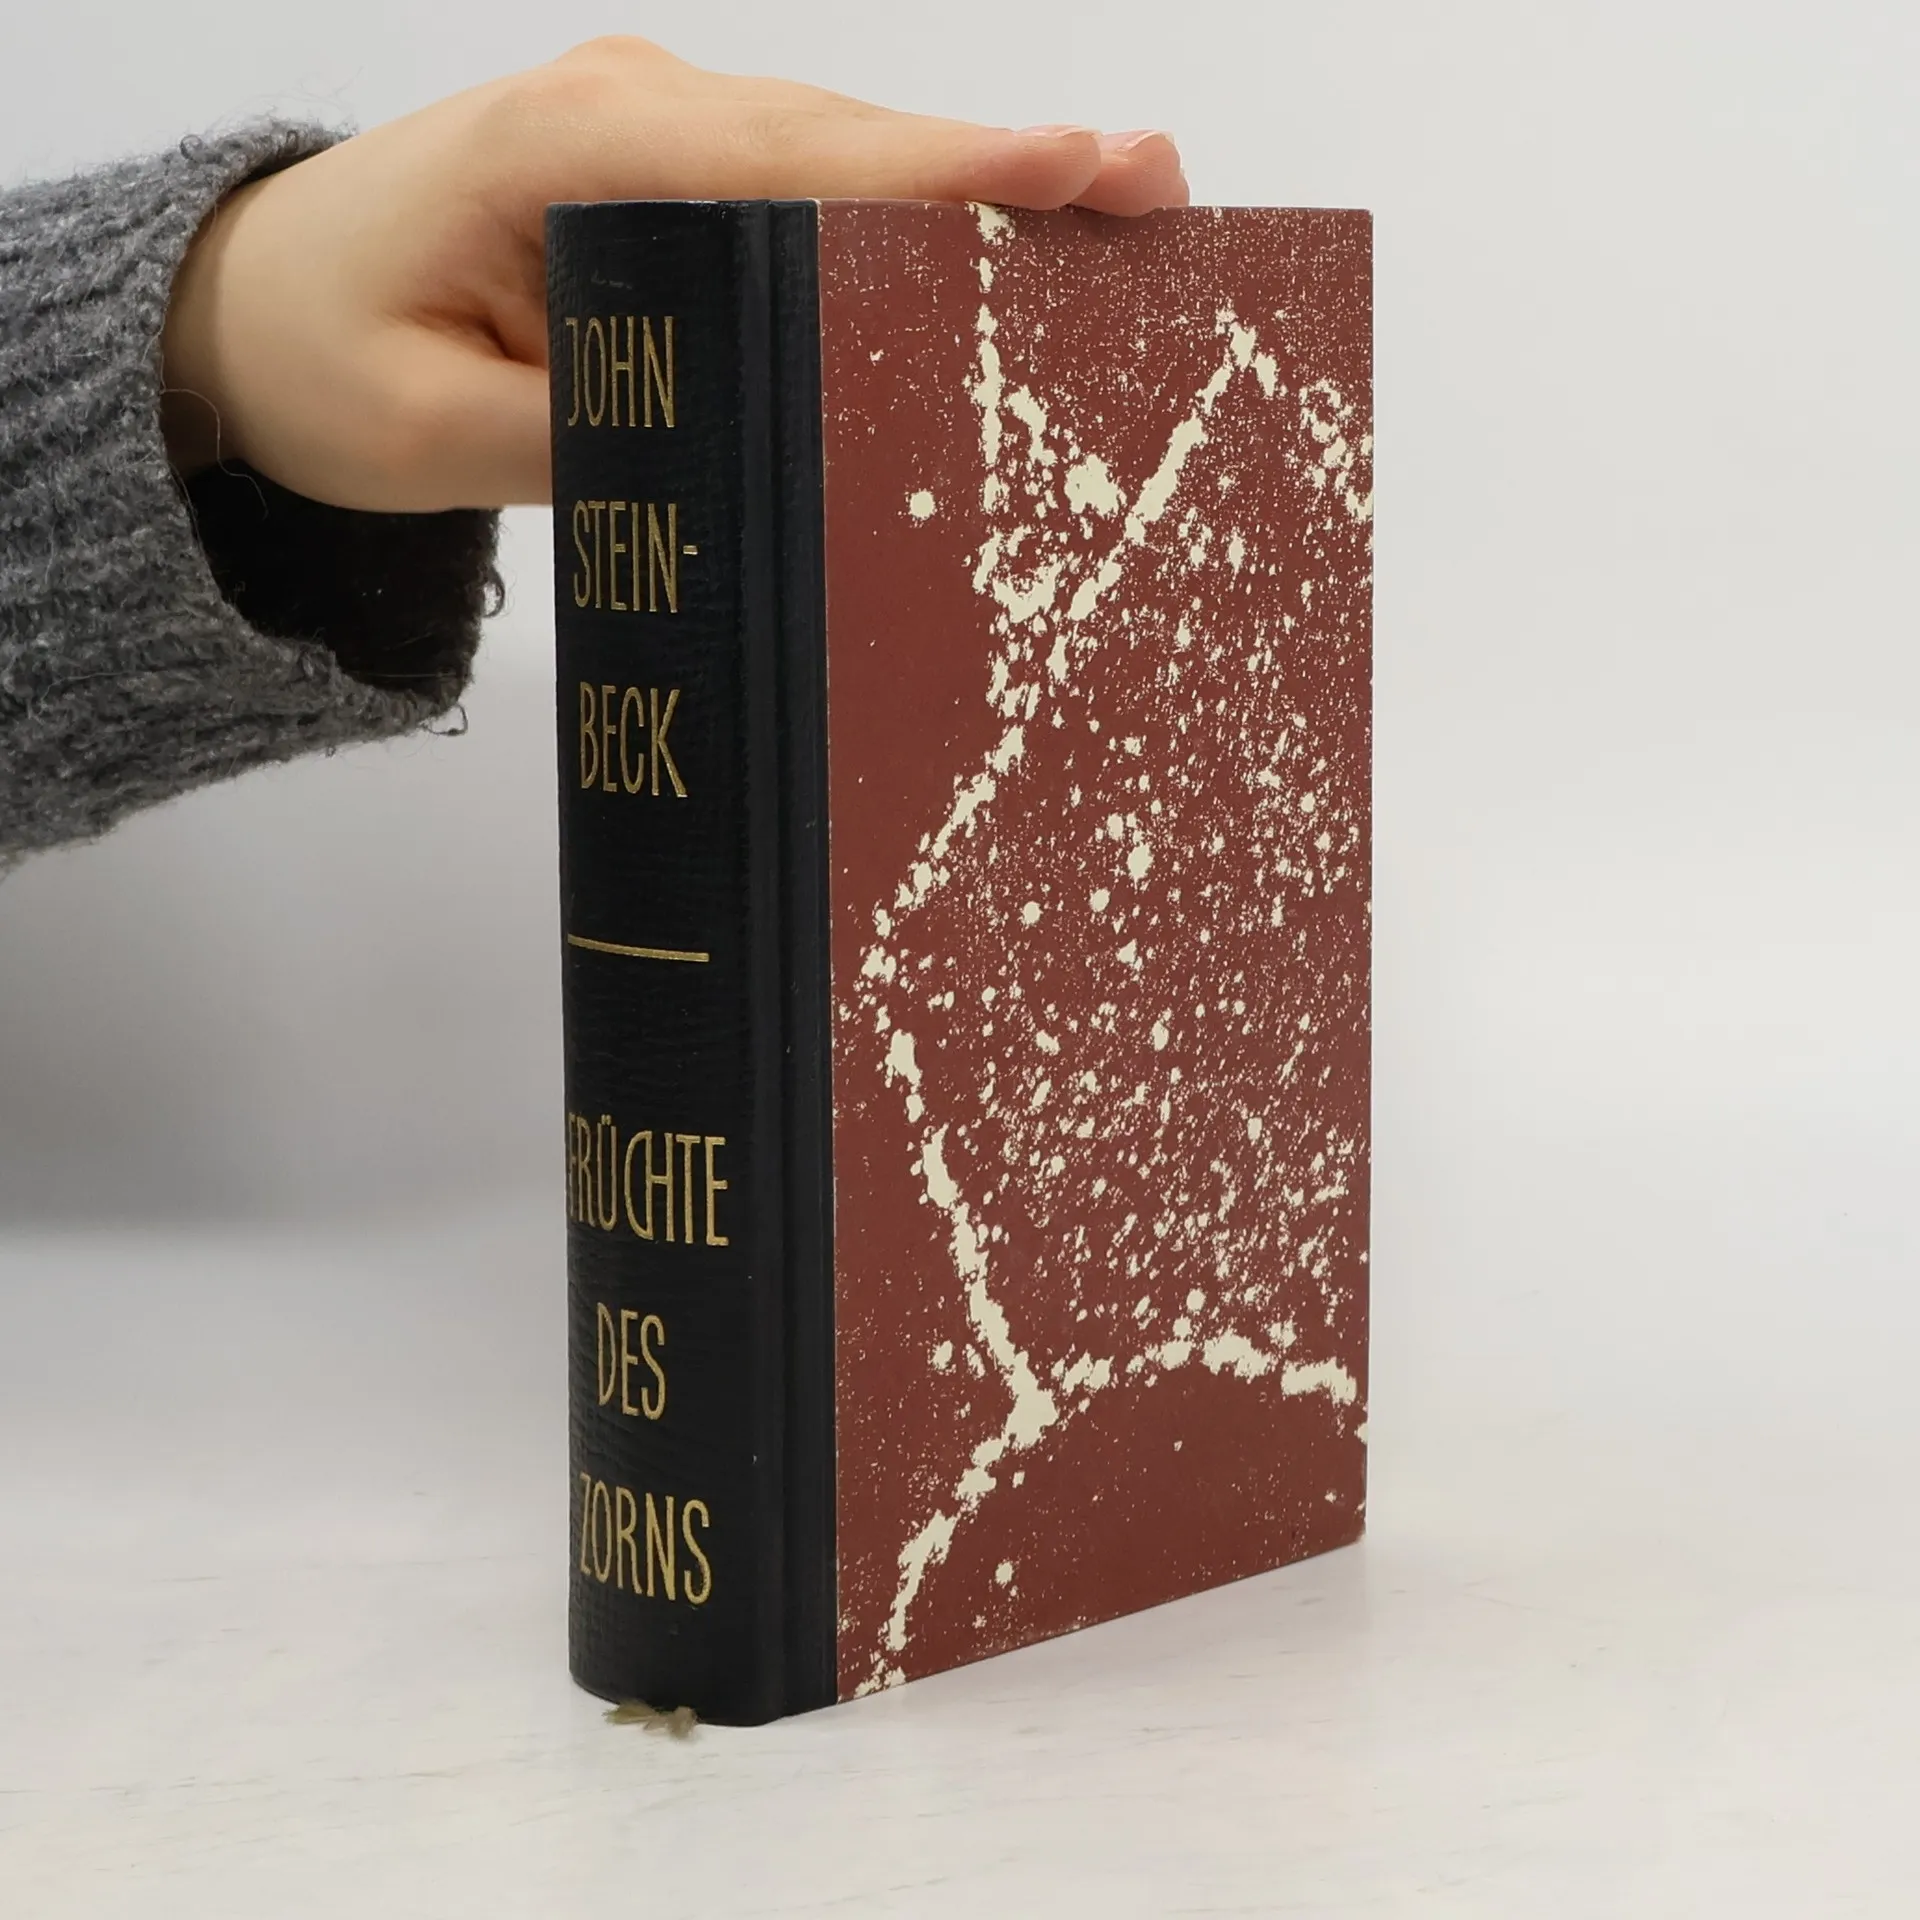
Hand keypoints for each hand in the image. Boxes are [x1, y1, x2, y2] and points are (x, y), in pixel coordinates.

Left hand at [160, 37, 1187, 511]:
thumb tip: (747, 451)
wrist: (249, 311)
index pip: (783, 158)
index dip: (935, 174)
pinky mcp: (669, 178)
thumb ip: (589, 437)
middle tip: (1155, 187)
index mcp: (565, 152)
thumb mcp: (432, 435)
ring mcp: (655, 133)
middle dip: (1000, 171)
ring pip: (838, 156)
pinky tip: (994, 248)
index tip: (1072, 175)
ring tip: (1119, 210)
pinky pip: (804, 189)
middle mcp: (629, 114)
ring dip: (971, 190)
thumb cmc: (320, 360)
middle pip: (844, 140)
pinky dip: (903, 216)